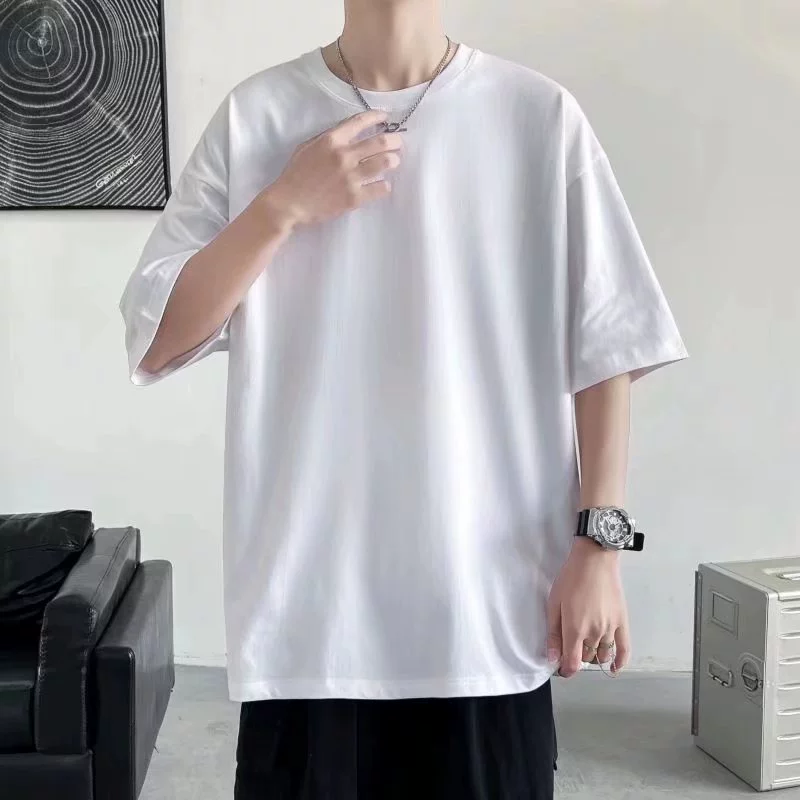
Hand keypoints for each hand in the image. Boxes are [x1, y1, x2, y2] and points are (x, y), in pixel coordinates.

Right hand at [264, 110, 401, 227]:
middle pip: (380, 142)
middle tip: (398, 143)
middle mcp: (343, 156)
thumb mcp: (307, 147)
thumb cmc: (295, 175)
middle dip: (394, 140)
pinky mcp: (354, 198)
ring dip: (394, 160)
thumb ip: (328, 138)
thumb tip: (348, 132)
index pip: (360, 122)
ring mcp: (350, 178)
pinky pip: (380, 188)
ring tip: (395, 161)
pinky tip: (383, 185)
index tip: (385, 117)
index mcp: (331, 140)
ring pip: (385, 163)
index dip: (377, 117)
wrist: (289, 204)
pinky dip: (385, 186)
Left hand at [546, 537, 630, 677]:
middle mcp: (595, 634)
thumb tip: (552, 660)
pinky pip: (624, 649)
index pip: (572, 664)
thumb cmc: (570, 579)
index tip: (560, 668)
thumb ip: (553, 634)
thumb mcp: (554, 604)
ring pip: (602, 655)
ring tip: (584, 646)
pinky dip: (620, 662)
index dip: (565, 670)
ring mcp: (611, 629)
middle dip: (576, 657)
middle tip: (569, 647)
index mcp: (575, 630)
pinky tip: (614, 668)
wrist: (595, 560)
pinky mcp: (622, 622)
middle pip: (586, 659)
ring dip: (592, 656)